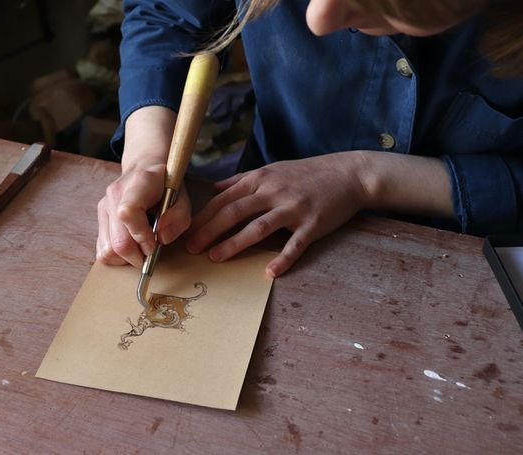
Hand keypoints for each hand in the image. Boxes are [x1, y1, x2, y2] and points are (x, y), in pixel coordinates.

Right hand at [96, 105, 191, 267]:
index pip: (128, 213)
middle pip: (118, 241)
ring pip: (108, 250)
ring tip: (140, 248)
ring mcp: (104, 207)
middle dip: (138, 256)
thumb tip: (161, 238)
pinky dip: (117, 256)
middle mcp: (115, 194)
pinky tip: (130, 246)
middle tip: (151, 252)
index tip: (154, 244)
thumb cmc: (166, 187)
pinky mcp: (99, 219)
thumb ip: (178, 219)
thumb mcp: (183, 199)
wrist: (144, 169)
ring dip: (127, 258)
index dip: (141, 236)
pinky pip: (102, 250)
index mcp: (138, 183)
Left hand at [186, 152, 370, 276]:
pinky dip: (283, 259)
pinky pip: (295, 244)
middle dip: (209, 231)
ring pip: (258, 227)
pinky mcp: (313, 224)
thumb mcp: (273, 169)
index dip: (203, 216)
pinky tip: (269, 272)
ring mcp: (293, 208)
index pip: (224, 198)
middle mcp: (274, 192)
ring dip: (234, 244)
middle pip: (234, 212)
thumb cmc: (308, 173)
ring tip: (216, 258)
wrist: (349, 173)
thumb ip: (243, 179)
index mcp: (261, 179)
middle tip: (191, 248)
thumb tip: (215, 187)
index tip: (186, 231)